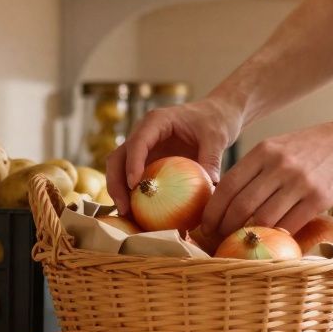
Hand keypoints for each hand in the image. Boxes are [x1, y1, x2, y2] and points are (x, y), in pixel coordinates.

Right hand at [107, 97, 242, 215]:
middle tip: (124, 208)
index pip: (138, 142)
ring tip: (127, 216)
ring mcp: (143, 149)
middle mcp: (143, 134)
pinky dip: (132, 195)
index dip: (133, 163)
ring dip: (119, 192)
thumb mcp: (216, 138)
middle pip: (118, 157)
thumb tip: (212, 186)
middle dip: (116, 183)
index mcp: (156, 121)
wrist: (215, 115)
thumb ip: (211, 160)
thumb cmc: (214, 121)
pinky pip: (133, 178)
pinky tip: (139, 216)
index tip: (135, 185)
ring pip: (119, 169)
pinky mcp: (147, 162)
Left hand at [201, 118, 332, 237]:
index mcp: (264, 150)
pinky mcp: (319, 198)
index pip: (228, 184)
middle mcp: (278, 165)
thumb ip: (258, 168)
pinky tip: (272, 241)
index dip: (213, 209)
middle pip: (240, 204)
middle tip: (219, 239)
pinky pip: (290, 224)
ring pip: (263, 217)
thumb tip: (230, 197)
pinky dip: (277, 236)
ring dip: (249, 235)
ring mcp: (299, 182)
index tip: (206, 224)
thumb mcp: (281, 146)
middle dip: (225, 227)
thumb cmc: (317, 146)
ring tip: (243, 243)